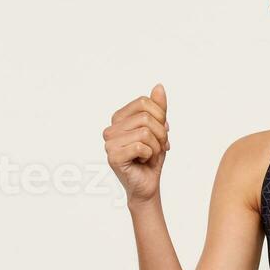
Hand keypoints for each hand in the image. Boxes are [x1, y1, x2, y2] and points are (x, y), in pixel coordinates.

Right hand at [105, 83, 170, 204]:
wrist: (148, 183)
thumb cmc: (152, 157)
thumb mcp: (159, 129)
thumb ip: (159, 108)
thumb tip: (158, 86)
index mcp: (119, 118)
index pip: (144, 102)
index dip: (160, 117)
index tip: (160, 133)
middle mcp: (111, 128)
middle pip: (146, 117)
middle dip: (160, 134)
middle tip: (156, 147)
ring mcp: (109, 142)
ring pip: (145, 132)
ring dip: (156, 146)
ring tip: (148, 155)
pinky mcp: (113, 156)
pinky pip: (141, 147)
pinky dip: (149, 156)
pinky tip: (142, 161)